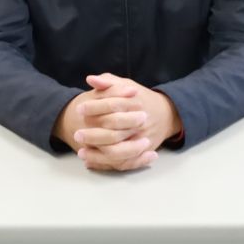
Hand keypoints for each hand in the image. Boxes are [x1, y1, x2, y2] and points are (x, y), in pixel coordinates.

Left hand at [55, 74, 178, 171]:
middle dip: (94, 135)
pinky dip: (106, 164)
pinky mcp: (142, 153)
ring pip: (118, 151)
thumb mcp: (126, 85)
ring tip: (81, 152)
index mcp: (135, 103)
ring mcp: (141, 140)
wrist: (166, 114)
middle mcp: (139, 123)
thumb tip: (90, 79)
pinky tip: (90, 162)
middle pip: (115, 131)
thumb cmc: (140, 98)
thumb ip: (108, 81)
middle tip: (77, 134)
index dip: (94, 107)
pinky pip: (123, 163)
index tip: (79, 109)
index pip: (113, 105)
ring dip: (98, 154)